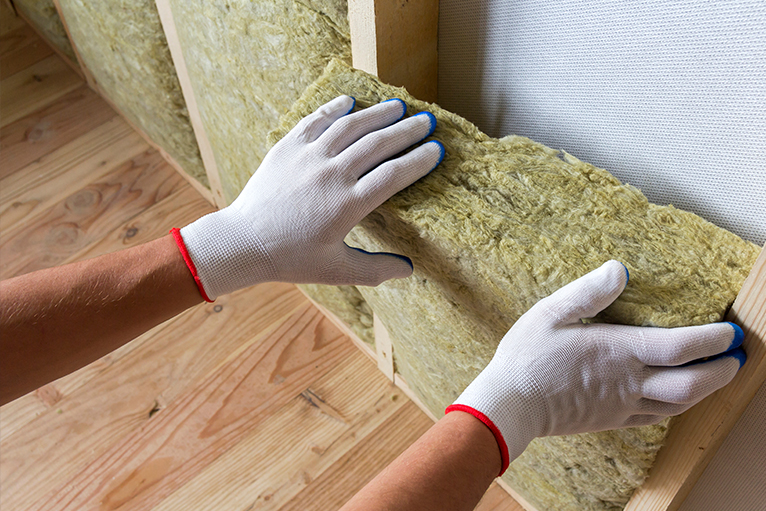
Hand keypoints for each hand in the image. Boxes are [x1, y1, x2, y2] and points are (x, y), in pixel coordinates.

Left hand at [177, 96, 443, 299]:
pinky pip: (316, 121)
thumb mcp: (336, 270)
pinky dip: (335, 108)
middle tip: (428, 121)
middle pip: (378, 144)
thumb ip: (375, 269)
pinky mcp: (288, 147)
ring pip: (351, 127)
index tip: (436, 150)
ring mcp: (309, 158)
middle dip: (407, 131)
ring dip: (378, 114)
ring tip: (399, 106)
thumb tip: (409, 270)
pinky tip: (351, 101)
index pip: (393, 175)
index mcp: (347, 205)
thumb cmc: (291, 258)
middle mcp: (331, 175)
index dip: (418, 161)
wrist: (243, 241)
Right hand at [447, 260, 745, 473]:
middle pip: (692, 383)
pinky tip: (676, 397)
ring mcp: (622, 405)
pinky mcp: (612, 419)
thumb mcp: (550, 313)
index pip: (680, 347)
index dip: (712, 340)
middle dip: (722, 370)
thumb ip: (588, 291)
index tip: (730, 331)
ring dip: (706, 390)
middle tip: (736, 357)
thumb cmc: (527, 357)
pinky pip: (656, 417)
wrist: (510, 405)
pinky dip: (677, 406)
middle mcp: (628, 382)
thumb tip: (620, 268)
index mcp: (617, 352)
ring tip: (716, 375)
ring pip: (680, 404)